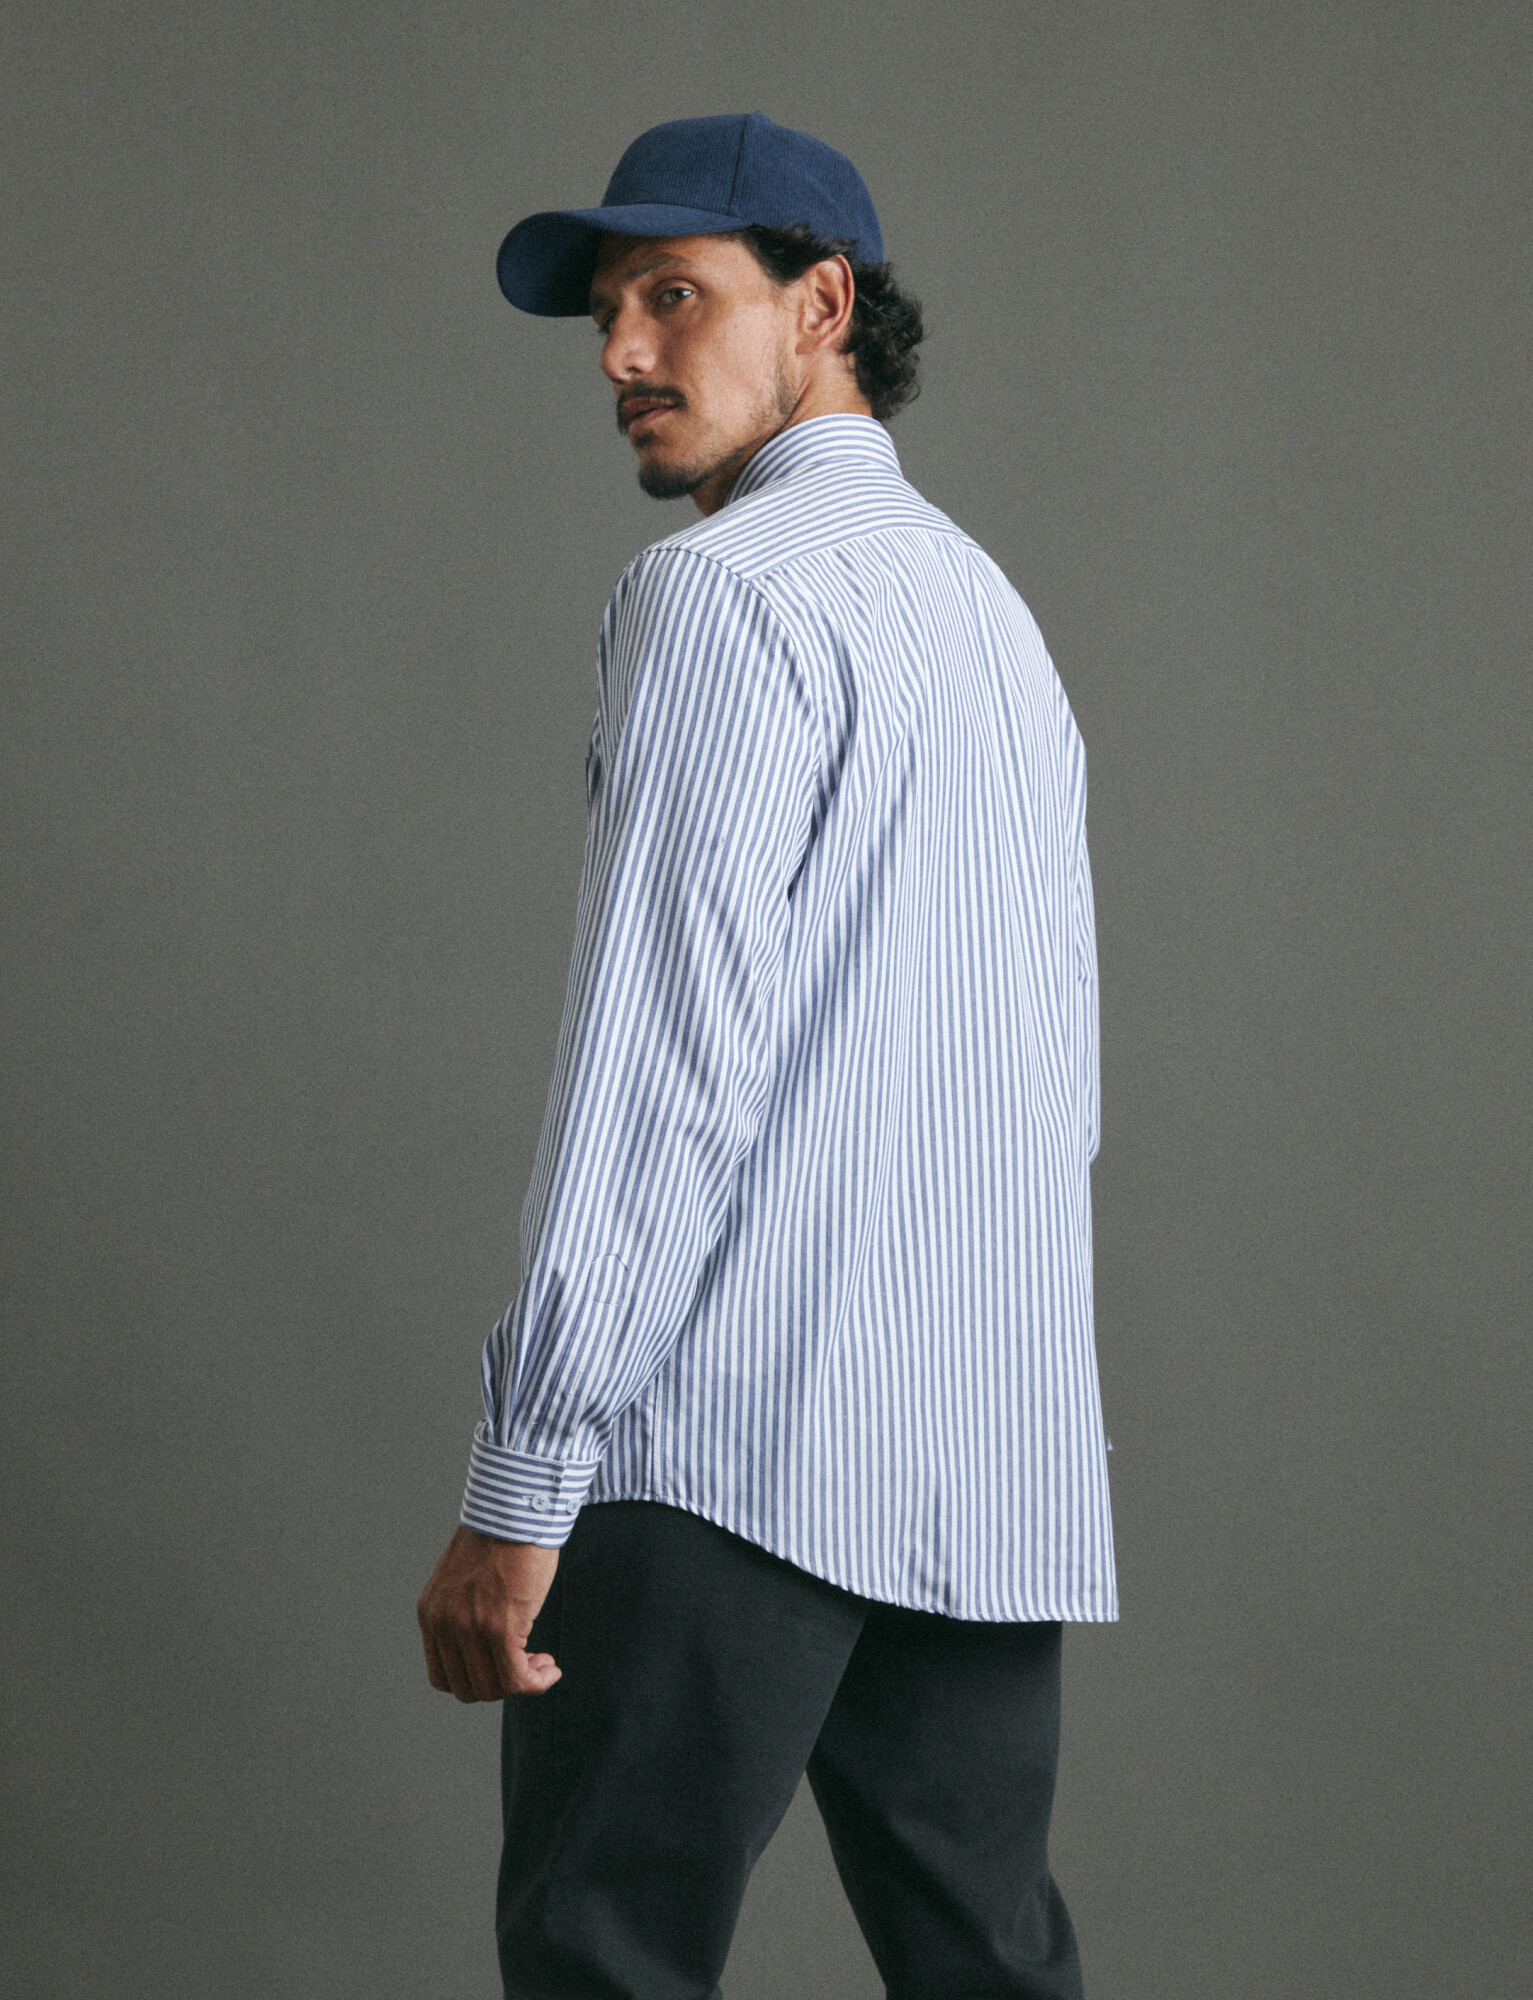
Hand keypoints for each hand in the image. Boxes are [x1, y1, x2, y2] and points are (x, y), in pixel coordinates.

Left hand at [417, 1525, 561, 1701]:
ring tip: (543, 1662)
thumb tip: (491, 1651)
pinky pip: (517, 1679)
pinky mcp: (500, 1627)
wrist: (518, 1508)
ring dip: (523, 1683)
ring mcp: (470, 1628)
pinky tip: (552, 1667)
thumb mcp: (467, 1580)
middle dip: (502, 1684)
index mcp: (430, 1613)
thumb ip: (466, 1612)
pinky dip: (537, 1682)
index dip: (477, 1680)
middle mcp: (443, 1624)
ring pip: (494, 1688)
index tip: (503, 1664)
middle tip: (530, 1663)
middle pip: (469, 1689)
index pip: (443, 1677)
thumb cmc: (502, 1537)